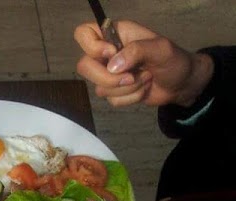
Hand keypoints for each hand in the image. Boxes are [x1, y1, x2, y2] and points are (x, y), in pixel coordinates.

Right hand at [74, 19, 213, 108]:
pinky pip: (111, 101)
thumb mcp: (160, 49)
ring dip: (127, 89)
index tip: (111, 53)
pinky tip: (143, 89)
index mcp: (116, 34)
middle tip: (130, 77)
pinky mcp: (115, 92)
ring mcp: (110, 74)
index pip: (84, 34)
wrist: (182, 83)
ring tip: (146, 79)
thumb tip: (113, 66)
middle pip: (85, 66)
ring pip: (100, 88)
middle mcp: (109, 53)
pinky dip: (130, 98)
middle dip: (107, 78)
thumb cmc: (174, 60)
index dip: (92, 47)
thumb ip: (137, 51)